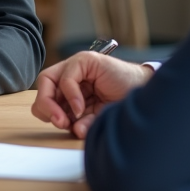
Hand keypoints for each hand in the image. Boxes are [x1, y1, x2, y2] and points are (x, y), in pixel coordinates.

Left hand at [31, 53, 151, 138]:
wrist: (146, 91)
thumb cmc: (123, 103)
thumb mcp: (97, 116)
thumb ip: (83, 122)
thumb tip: (75, 130)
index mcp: (70, 90)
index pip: (46, 98)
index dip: (47, 112)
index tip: (61, 126)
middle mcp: (70, 75)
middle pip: (43, 88)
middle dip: (46, 107)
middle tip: (60, 123)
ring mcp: (77, 65)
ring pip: (48, 80)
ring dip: (55, 104)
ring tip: (70, 119)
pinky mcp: (86, 60)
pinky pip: (67, 78)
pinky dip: (70, 95)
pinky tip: (81, 108)